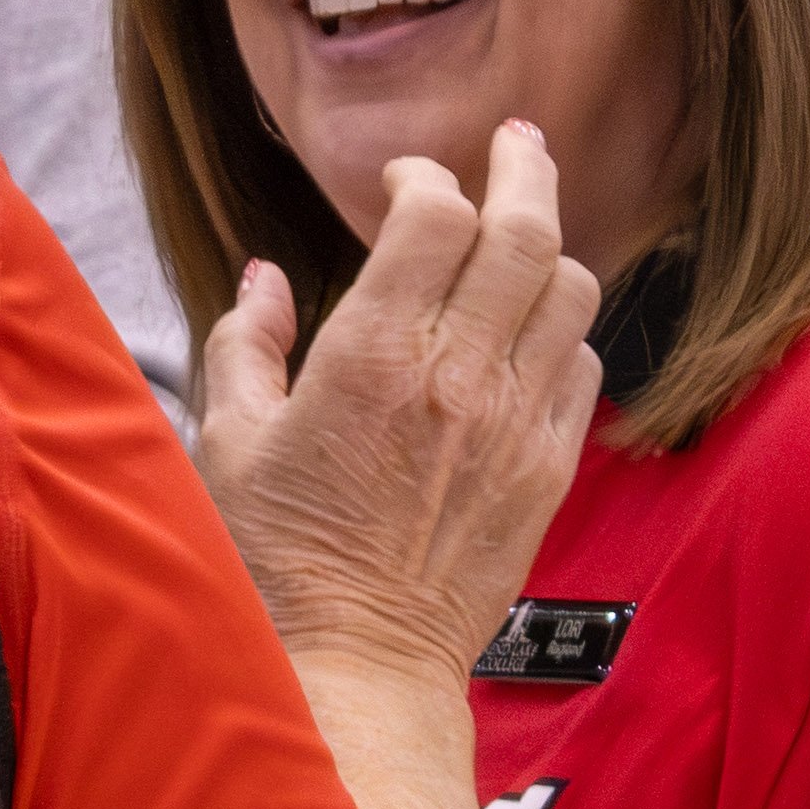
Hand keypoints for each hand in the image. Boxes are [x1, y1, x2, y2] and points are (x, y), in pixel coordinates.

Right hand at [194, 122, 605, 687]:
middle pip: (525, 230)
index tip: (405, 186)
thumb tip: (265, 278)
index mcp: (371, 357)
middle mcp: (457, 377)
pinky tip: (529, 336)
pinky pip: (583, 368)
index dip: (426, 180)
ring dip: (546, 250)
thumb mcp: (226, 444)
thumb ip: (245, 345)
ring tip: (520, 239)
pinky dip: (563, 333)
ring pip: (570, 290)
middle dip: (521, 168)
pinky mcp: (548, 471)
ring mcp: (514, 423)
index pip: (436, 215)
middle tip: (513, 141)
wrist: (357, 668)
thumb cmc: (277, 562)